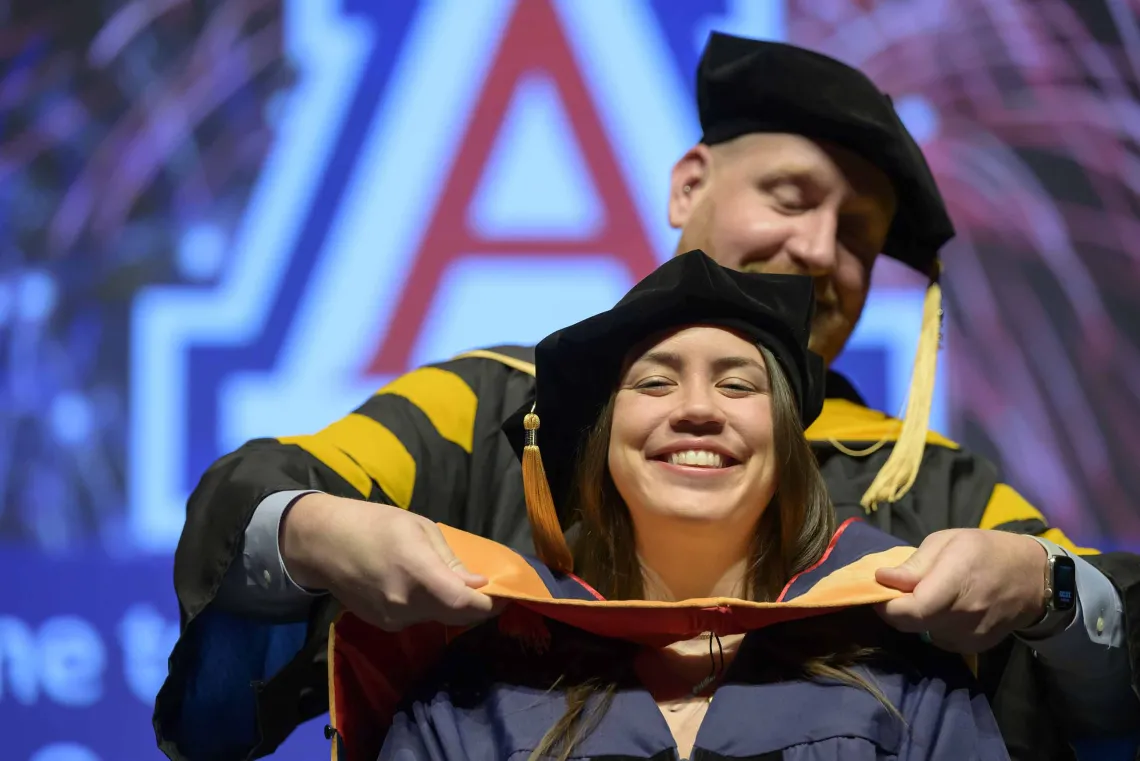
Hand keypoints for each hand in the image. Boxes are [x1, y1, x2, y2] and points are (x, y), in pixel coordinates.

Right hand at [280, 493, 498, 630]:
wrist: (323, 544)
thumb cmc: (375, 524)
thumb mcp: (419, 529)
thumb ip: (451, 561)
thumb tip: (478, 585)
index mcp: (418, 572)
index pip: (464, 604)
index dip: (490, 605)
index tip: (505, 596)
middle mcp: (406, 603)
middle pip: (456, 616)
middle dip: (475, 606)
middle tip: (485, 589)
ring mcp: (393, 618)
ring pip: (437, 618)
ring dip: (450, 604)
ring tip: (445, 579)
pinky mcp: (383, 624)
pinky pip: (417, 618)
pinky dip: (428, 607)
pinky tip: (417, 586)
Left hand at [874, 528, 1048, 652]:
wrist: (1034, 578)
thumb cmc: (986, 551)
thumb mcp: (947, 542)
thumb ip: (915, 565)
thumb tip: (882, 579)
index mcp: (957, 581)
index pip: (911, 610)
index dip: (886, 604)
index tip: (878, 589)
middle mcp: (964, 615)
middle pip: (911, 625)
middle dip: (895, 609)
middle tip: (896, 591)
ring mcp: (971, 636)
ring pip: (922, 633)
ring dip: (915, 617)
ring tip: (927, 595)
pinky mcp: (974, 647)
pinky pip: (939, 639)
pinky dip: (932, 625)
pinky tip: (943, 608)